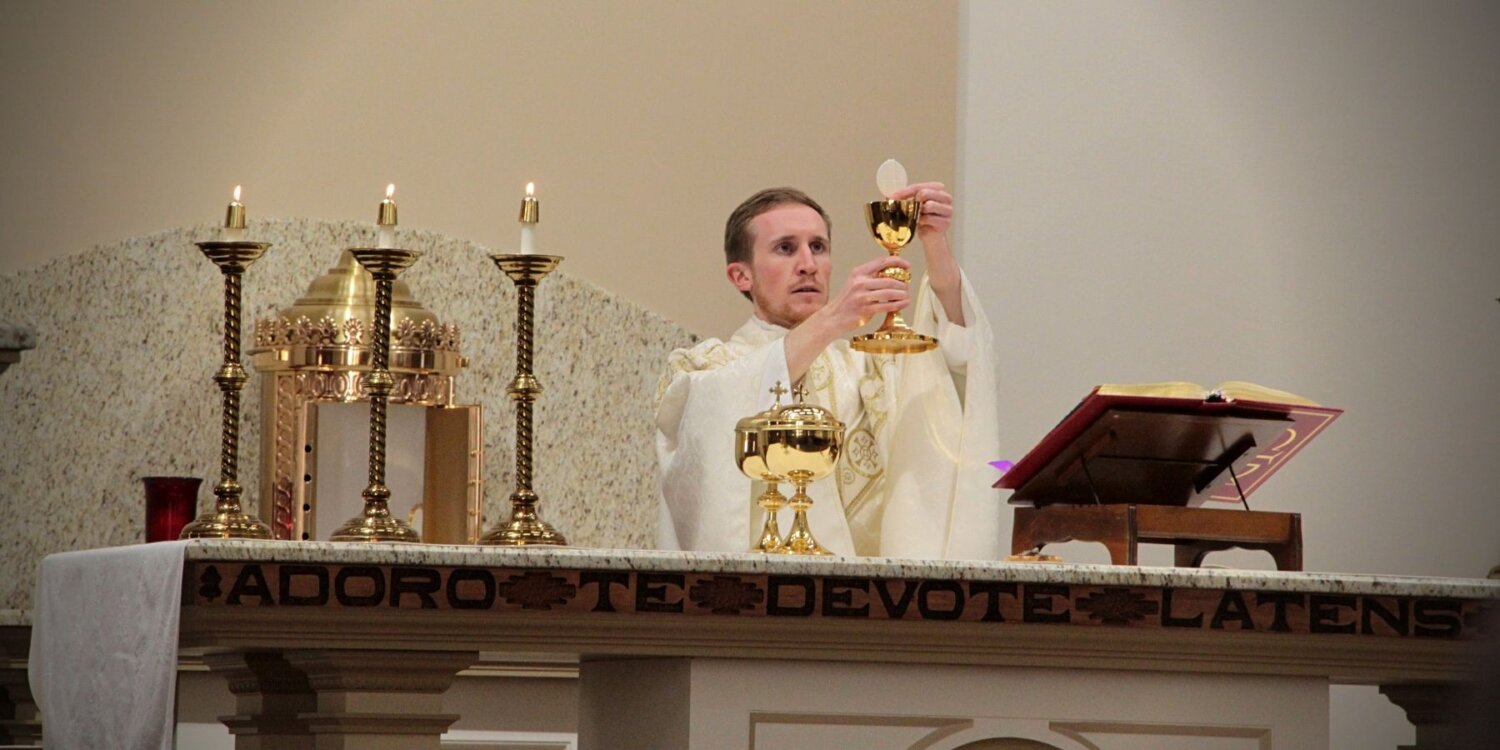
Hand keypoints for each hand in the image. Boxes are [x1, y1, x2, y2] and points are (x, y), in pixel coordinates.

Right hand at [783, 255, 911, 381]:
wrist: (833, 317)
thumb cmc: (846, 301)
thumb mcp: (855, 283)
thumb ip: (870, 278)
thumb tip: (892, 277)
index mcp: (858, 273)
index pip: (881, 262)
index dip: (897, 262)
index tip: (907, 266)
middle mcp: (859, 282)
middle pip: (888, 279)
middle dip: (902, 284)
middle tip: (907, 287)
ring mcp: (862, 296)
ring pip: (889, 293)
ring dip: (901, 294)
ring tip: (906, 296)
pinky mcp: (864, 309)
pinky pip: (886, 306)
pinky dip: (897, 305)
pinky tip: (903, 304)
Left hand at [890, 180, 964, 325]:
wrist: (931, 239)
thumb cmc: (921, 221)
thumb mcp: (912, 207)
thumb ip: (904, 199)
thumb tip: (886, 196)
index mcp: (938, 190)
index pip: (919, 186)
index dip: (904, 191)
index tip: (891, 196)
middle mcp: (946, 198)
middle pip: (925, 192)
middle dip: (911, 200)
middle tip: (902, 207)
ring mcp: (948, 210)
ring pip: (928, 205)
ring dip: (917, 211)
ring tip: (915, 217)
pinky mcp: (946, 222)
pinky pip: (930, 218)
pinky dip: (922, 221)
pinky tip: (920, 224)